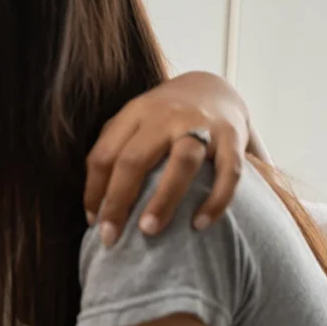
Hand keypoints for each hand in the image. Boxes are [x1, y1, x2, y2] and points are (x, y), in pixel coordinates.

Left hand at [84, 72, 249, 243]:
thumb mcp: (134, 120)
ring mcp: (201, 125)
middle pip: (134, 160)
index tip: (93, 222)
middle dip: (118, 202)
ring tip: (148, 231)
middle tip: (110, 238)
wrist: (213, 87)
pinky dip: (216, 200)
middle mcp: (165, 116)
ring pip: (182, 162)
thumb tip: (94, 203)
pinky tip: (199, 224)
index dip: (94, 191)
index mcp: (135, 113)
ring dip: (163, 199)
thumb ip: (114, 147)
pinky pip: (228, 172)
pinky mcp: (233, 138)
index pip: (104, 155)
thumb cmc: (163, 117)